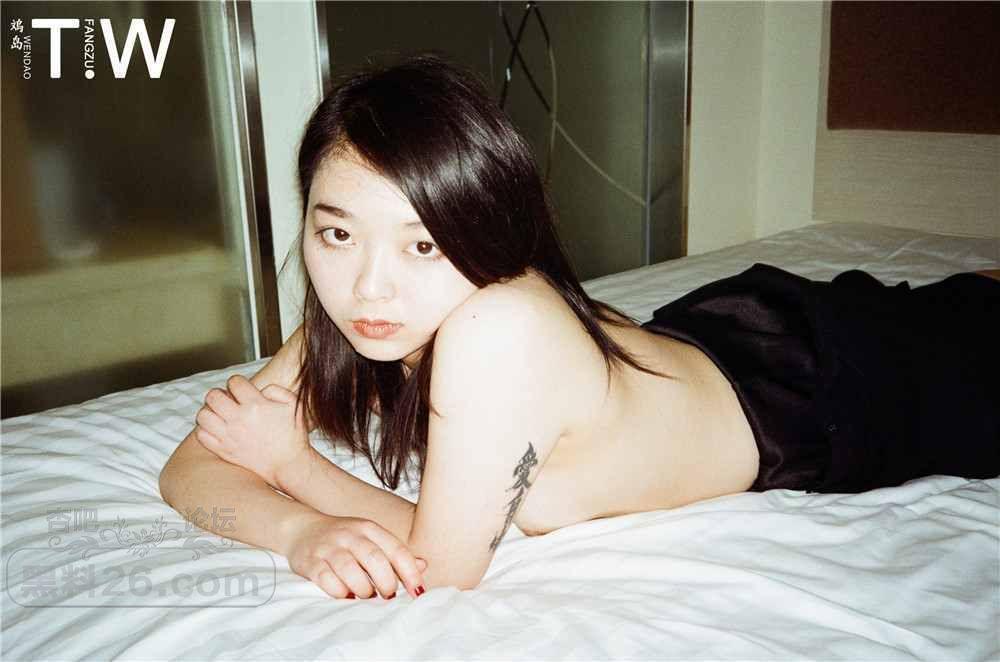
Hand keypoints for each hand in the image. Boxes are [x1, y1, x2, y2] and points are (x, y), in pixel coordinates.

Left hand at [194, 375, 309, 487]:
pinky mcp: (224, 450)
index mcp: (256, 405)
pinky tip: (217, 429)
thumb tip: (260, 390)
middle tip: (227, 400)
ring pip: (203, 415)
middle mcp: (239, 419)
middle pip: (213, 396)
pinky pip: (202, 435)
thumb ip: (276, 390)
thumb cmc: (293, 435)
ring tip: (219, 414)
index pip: (234, 382)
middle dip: (219, 393)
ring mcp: (229, 436)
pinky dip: (205, 429)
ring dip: (209, 411)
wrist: (288, 464)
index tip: (241, 389)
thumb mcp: (293, 405)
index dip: (237, 382)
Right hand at [286, 513, 427, 599]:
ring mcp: (328, 548)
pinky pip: (327, 581)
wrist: (302, 530)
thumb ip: (394, 553)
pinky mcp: (310, 562)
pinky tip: (345, 594)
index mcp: (369, 529)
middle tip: (388, 594)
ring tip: (366, 594)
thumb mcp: (370, 539)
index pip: (396, 549)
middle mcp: (349, 535)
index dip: (410, 572)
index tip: (418, 591)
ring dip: (363, 590)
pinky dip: (340, 592)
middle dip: (387, 583)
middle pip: (375, 559)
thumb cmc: (343, 540)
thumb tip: (423, 566)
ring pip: (350, 571)